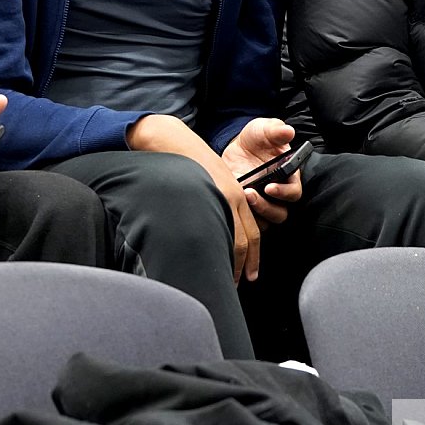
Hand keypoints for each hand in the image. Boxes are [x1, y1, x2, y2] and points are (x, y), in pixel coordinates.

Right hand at [128, 113, 264, 282]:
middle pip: (245, 240)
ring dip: (228, 261)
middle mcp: (232, 197)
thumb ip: (218, 202)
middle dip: (242, 265)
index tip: (250, 275)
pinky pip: (212, 227)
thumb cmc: (187, 161)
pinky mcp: (203, 195)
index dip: (252, 257)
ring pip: (231, 237)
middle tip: (237, 284)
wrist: (172, 140)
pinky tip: (206, 257)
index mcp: (236, 195)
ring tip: (223, 278)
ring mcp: (217, 197)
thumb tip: (216, 228)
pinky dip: (213, 246)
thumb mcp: (211, 181)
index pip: (251, 234)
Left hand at [221, 118, 302, 228]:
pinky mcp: (248, 207)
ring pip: (266, 220)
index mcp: (287, 176)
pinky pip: (250, 221)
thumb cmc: (256, 140)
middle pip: (280, 212)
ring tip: (242, 197)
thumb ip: (275, 130)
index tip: (269, 187)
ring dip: (255, 213)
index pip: (293, 192)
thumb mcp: (263, 129)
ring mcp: (263, 202)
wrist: (236, 147)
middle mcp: (278, 193)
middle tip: (250, 194)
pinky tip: (232, 202)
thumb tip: (288, 131)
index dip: (284, 193)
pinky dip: (243, 217)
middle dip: (266, 207)